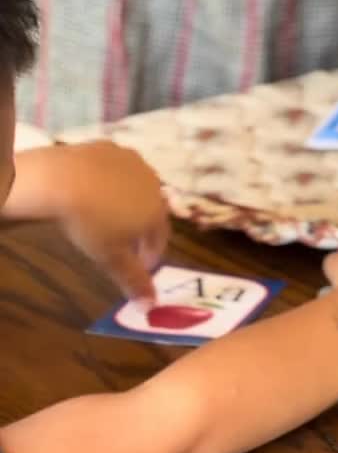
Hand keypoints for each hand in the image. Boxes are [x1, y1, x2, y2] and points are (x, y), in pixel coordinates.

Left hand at [54, 142, 168, 300]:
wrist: (60, 181)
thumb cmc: (91, 224)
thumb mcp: (111, 258)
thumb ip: (133, 281)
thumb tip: (150, 304)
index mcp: (157, 212)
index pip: (161, 238)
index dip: (151, 255)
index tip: (140, 266)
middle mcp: (153, 183)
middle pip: (151, 211)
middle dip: (141, 228)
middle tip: (123, 242)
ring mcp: (132, 161)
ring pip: (136, 187)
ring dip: (128, 202)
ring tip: (107, 214)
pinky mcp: (109, 147)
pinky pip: (115, 168)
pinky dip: (110, 181)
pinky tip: (94, 190)